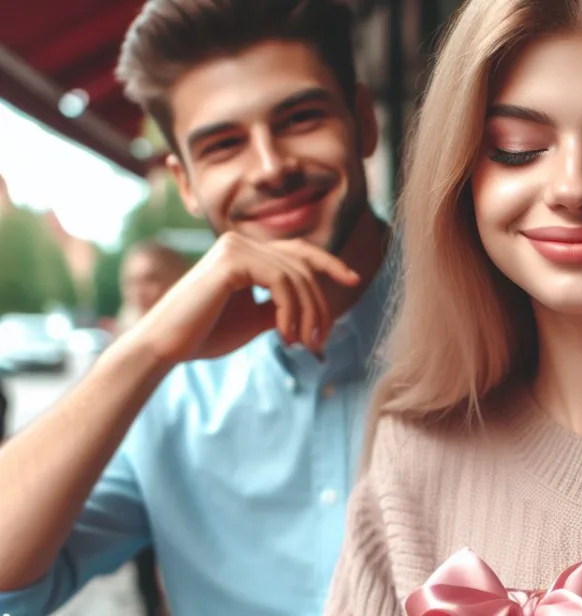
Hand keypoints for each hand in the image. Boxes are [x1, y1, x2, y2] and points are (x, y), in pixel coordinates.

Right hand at [132, 231, 360, 364]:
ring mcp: (234, 246)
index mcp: (247, 253)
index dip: (329, 263)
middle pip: (303, 266)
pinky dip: (291, 312)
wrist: (167, 346)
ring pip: (296, 276)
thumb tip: (313, 310)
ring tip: (302, 344)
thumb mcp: (255, 319)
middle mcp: (240, 242)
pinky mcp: (230, 259)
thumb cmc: (206, 334)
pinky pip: (281, 281)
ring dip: (307, 315)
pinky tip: (285, 336)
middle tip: (319, 341)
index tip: (353, 280)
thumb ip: (281, 307)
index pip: (299, 251)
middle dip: (320, 306)